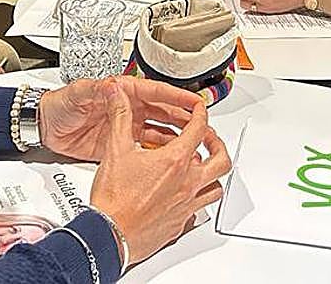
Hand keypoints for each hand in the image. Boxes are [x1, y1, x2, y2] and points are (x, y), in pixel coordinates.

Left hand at [39, 76, 201, 160]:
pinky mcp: (121, 145)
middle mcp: (128, 108)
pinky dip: (161, 152)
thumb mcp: (77, 93)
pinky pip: (147, 147)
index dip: (177, 96)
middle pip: (164, 111)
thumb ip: (95, 89)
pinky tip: (172, 158)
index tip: (195, 101)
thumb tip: (112, 84)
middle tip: (204, 124)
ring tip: (194, 142)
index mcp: (122, 91)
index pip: (156, 91)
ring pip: (160, 130)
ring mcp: (126, 127)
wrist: (44, 127)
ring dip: (177, 135)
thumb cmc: (59, 105)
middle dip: (185, 117)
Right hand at [88, 80, 229, 263]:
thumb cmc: (114, 199)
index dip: (201, 114)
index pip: (199, 129)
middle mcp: (187, 183)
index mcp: (175, 161)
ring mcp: (186, 205)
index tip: (199, 110)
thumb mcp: (115, 150)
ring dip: (214, 174)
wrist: (109, 234)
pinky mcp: (180, 224)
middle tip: (210, 139)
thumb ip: (119, 118)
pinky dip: (199, 198)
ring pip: (216, 188)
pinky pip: (200, 209)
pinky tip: (188, 196)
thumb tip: (117, 96)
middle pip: (221, 160)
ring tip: (206, 167)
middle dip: (218, 145)